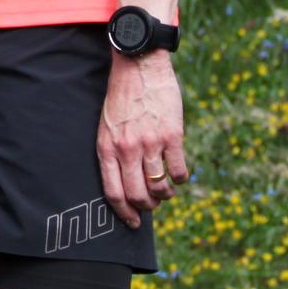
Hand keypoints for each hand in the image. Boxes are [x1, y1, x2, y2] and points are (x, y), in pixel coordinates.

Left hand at [97, 50, 187, 227]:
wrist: (139, 66)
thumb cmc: (122, 97)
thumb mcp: (107, 126)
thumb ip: (114, 152)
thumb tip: (125, 181)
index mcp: (107, 147)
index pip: (113, 192)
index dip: (124, 213)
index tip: (132, 222)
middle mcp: (127, 149)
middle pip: (138, 195)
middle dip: (146, 207)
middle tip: (153, 204)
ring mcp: (150, 143)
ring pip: (160, 187)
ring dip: (165, 195)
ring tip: (166, 190)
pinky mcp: (172, 136)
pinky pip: (179, 171)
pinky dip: (180, 179)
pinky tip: (178, 174)